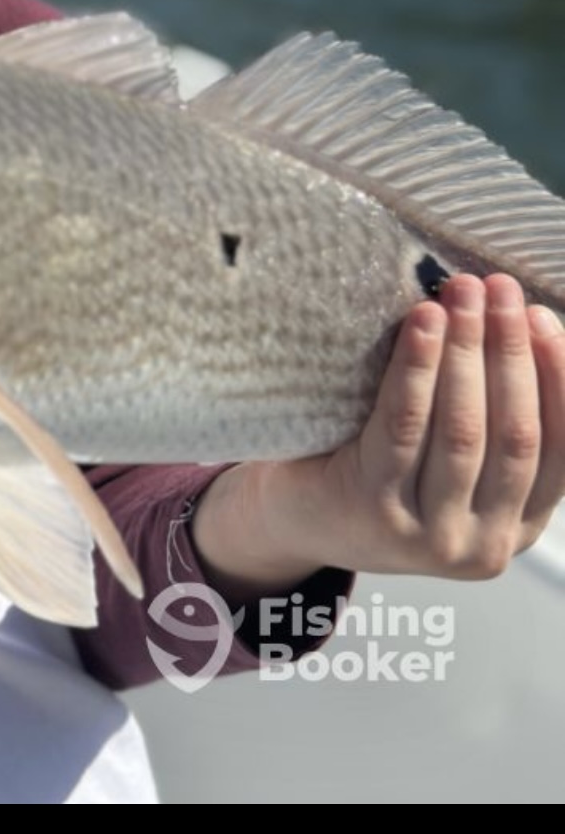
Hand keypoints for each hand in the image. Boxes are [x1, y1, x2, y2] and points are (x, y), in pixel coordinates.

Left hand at [193, 275, 564, 599]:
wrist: (295, 517)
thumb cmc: (379, 468)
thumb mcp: (451, 457)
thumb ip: (490, 414)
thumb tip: (519, 317)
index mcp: (519, 525)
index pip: (559, 447)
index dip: (556, 376)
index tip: (542, 316)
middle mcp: (485, 545)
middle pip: (514, 434)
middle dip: (510, 351)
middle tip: (499, 288)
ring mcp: (431, 537)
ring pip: (462, 431)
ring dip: (467, 351)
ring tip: (462, 293)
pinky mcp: (376, 512)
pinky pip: (403, 427)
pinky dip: (417, 369)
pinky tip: (423, 323)